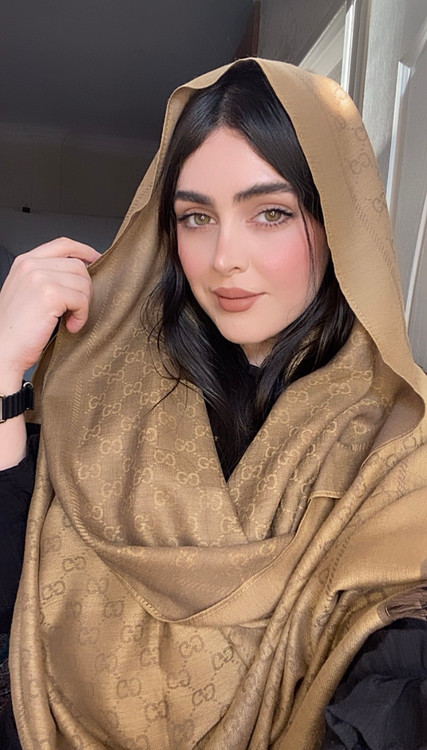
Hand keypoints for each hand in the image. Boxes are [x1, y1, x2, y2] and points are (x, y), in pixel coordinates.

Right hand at [0, 238, 100, 379]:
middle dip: (84, 290)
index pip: (63, 245)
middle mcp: (31, 265)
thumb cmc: (15, 329)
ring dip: (83, 306)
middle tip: (76, 310)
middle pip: (78, 266)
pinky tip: (69, 326)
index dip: (84, 251)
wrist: (3, 349)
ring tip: (69, 321)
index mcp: (25, 262)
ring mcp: (40, 278)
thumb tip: (79, 273)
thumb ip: (47, 277)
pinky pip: (82, 300)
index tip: (96, 261)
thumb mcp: (27, 293)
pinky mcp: (50, 295)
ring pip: (83, 283)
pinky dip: (81, 316)